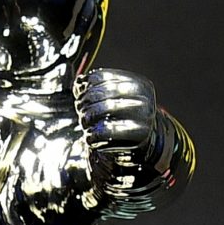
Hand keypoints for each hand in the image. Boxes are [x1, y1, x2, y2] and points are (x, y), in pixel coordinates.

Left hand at [81, 68, 158, 187]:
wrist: (140, 147)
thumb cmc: (120, 119)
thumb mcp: (111, 99)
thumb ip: (94, 89)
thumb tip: (79, 82)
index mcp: (139, 84)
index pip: (101, 77)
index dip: (85, 86)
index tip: (80, 94)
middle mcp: (144, 100)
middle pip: (101, 94)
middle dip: (84, 103)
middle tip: (80, 111)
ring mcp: (143, 118)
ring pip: (102, 111)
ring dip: (85, 119)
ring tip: (85, 124)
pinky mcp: (137, 138)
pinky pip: (105, 133)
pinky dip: (91, 135)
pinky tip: (91, 137)